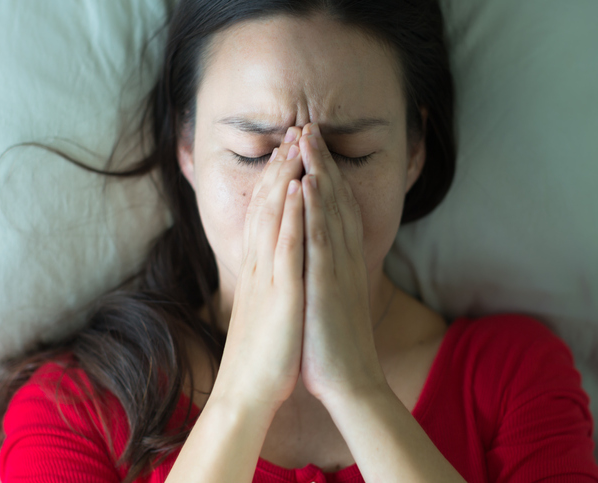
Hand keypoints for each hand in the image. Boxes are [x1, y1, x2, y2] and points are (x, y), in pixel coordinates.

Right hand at [210, 127, 305, 413]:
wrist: (247, 391)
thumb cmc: (260, 354)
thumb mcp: (261, 309)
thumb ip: (264, 282)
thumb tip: (268, 266)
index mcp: (257, 270)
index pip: (264, 216)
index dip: (274, 182)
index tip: (287, 154)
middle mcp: (258, 266)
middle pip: (267, 207)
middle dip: (280, 167)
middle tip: (293, 132)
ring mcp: (268, 277)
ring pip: (274, 217)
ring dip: (284, 178)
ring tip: (296, 144)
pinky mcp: (279, 294)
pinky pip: (285, 248)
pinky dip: (290, 215)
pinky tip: (298, 189)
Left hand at [297, 122, 387, 403]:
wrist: (349, 383)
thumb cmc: (333, 344)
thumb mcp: (330, 299)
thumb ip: (326, 272)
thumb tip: (317, 254)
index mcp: (339, 263)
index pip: (332, 210)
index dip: (323, 176)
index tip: (310, 149)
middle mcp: (341, 259)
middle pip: (333, 201)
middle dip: (321, 162)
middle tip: (309, 126)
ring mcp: (336, 269)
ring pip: (329, 211)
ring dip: (319, 172)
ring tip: (308, 138)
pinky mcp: (327, 285)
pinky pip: (321, 241)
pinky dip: (316, 209)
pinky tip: (309, 183)